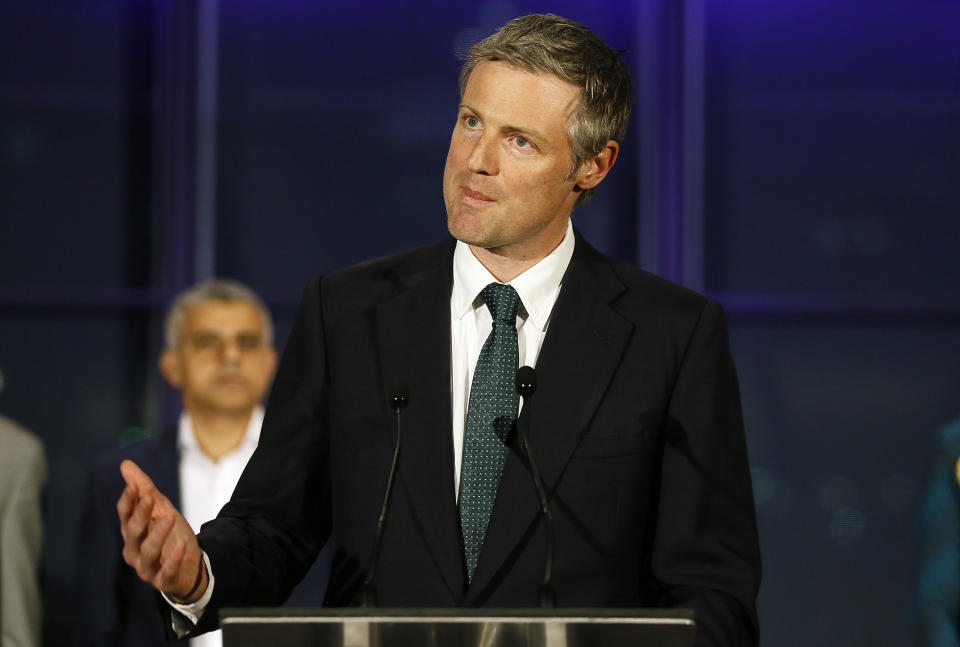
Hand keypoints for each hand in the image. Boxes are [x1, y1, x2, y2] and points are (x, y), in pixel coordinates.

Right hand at [117, 459, 207, 602]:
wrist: (188, 565)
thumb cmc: (169, 534)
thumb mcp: (161, 508)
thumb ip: (144, 488)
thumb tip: (125, 464)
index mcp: (131, 531)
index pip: (125, 514)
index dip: (128, 500)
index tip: (134, 485)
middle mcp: (134, 549)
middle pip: (133, 531)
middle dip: (141, 514)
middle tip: (150, 496)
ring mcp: (146, 567)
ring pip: (147, 551)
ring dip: (158, 534)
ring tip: (171, 517)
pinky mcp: (163, 580)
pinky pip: (166, 571)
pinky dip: (173, 560)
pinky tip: (182, 547)